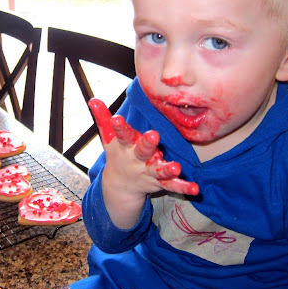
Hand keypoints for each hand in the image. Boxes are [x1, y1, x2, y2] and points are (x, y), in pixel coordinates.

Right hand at [88, 98, 197, 228]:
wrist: (120, 186)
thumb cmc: (118, 154)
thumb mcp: (109, 138)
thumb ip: (103, 118)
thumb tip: (92, 99)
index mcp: (125, 146)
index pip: (121, 134)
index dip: (118, 127)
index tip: (116, 118)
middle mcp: (137, 159)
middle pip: (142, 151)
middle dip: (147, 144)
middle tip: (153, 135)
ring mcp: (148, 172)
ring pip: (158, 170)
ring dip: (167, 169)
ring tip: (176, 167)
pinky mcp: (159, 182)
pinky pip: (172, 185)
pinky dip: (183, 187)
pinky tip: (195, 189)